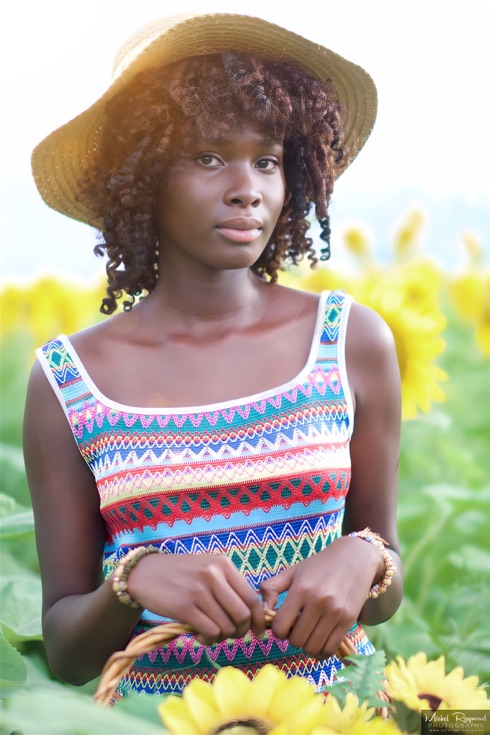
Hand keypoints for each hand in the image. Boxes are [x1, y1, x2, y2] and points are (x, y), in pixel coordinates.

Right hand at [126, 552, 265, 644]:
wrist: (144, 573)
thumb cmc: (180, 574)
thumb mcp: (207, 569)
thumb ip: (228, 586)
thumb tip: (251, 614)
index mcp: (223, 564)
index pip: (252, 597)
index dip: (259, 619)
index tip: (258, 632)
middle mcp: (213, 575)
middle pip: (243, 615)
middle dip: (241, 631)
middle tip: (231, 635)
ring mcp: (199, 590)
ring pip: (227, 626)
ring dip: (222, 637)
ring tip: (210, 633)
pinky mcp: (184, 606)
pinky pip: (209, 632)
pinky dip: (208, 640)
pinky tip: (198, 635)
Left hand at [259, 536, 382, 658]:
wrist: (355, 558)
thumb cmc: (319, 566)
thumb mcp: (293, 571)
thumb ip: (271, 587)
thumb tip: (262, 611)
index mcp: (301, 589)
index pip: (280, 627)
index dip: (277, 630)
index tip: (283, 624)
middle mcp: (318, 601)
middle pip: (296, 640)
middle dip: (292, 638)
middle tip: (296, 629)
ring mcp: (335, 612)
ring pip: (313, 648)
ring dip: (307, 645)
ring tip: (308, 633)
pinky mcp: (349, 620)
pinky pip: (330, 649)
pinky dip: (321, 650)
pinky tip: (319, 639)